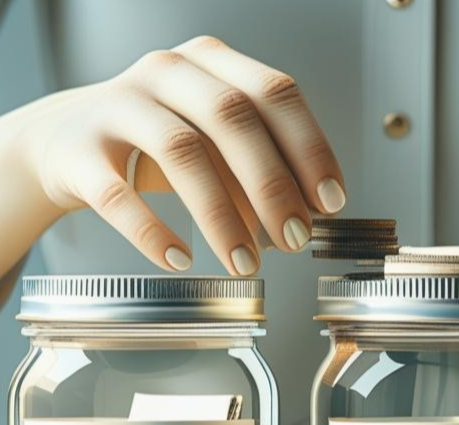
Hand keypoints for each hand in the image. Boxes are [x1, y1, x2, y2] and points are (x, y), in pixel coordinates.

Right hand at [23, 36, 345, 274]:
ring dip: (222, 216)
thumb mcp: (216, 143)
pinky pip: (117, 195)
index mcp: (212, 62)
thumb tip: (309, 216)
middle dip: (272, 184)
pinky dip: (153, 233)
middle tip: (295, 239)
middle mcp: (166, 71)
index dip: (310, 148)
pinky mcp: (78, 151)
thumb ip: (260, 168)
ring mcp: (118, 104)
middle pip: (233, 116)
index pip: (274, 93)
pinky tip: (180, 260)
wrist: (63, 140)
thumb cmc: (157, 142)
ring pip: (182, 152)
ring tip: (245, 263)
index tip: (331, 202)